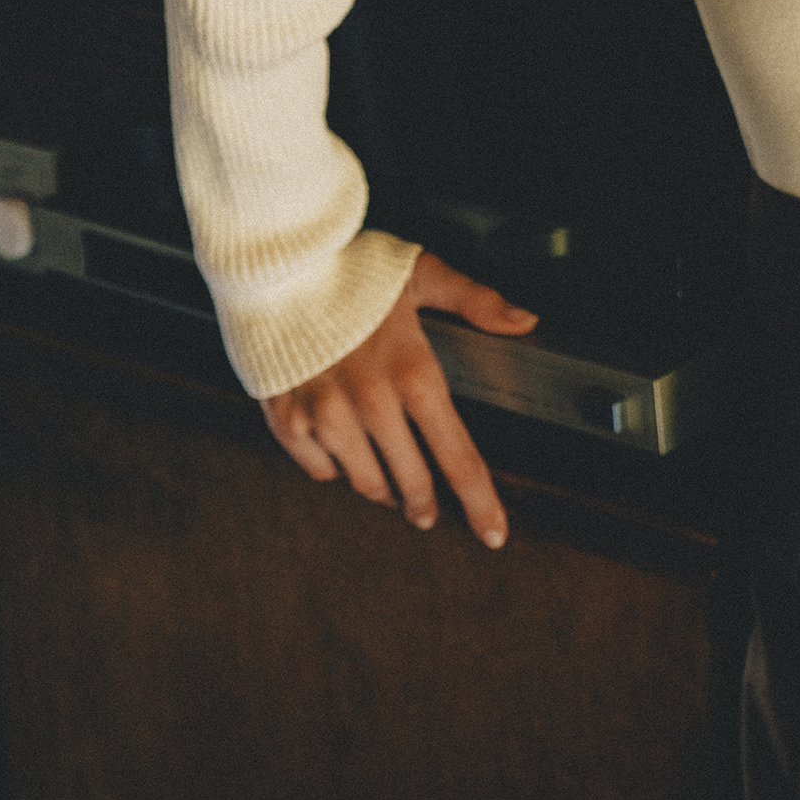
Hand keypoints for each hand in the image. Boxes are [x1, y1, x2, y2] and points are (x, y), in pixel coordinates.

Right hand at [261, 250, 536, 547]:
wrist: (275, 264)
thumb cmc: (351, 269)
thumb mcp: (423, 273)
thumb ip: (476, 301)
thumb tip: (524, 321)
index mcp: (414, 374)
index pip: (458, 457)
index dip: (480, 502)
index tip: (494, 534)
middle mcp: (372, 404)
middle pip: (412, 482)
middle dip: (425, 504)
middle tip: (428, 512)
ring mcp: (326, 415)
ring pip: (365, 482)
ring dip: (383, 489)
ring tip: (389, 487)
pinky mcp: (288, 419)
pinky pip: (319, 468)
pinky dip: (334, 467)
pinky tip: (342, 452)